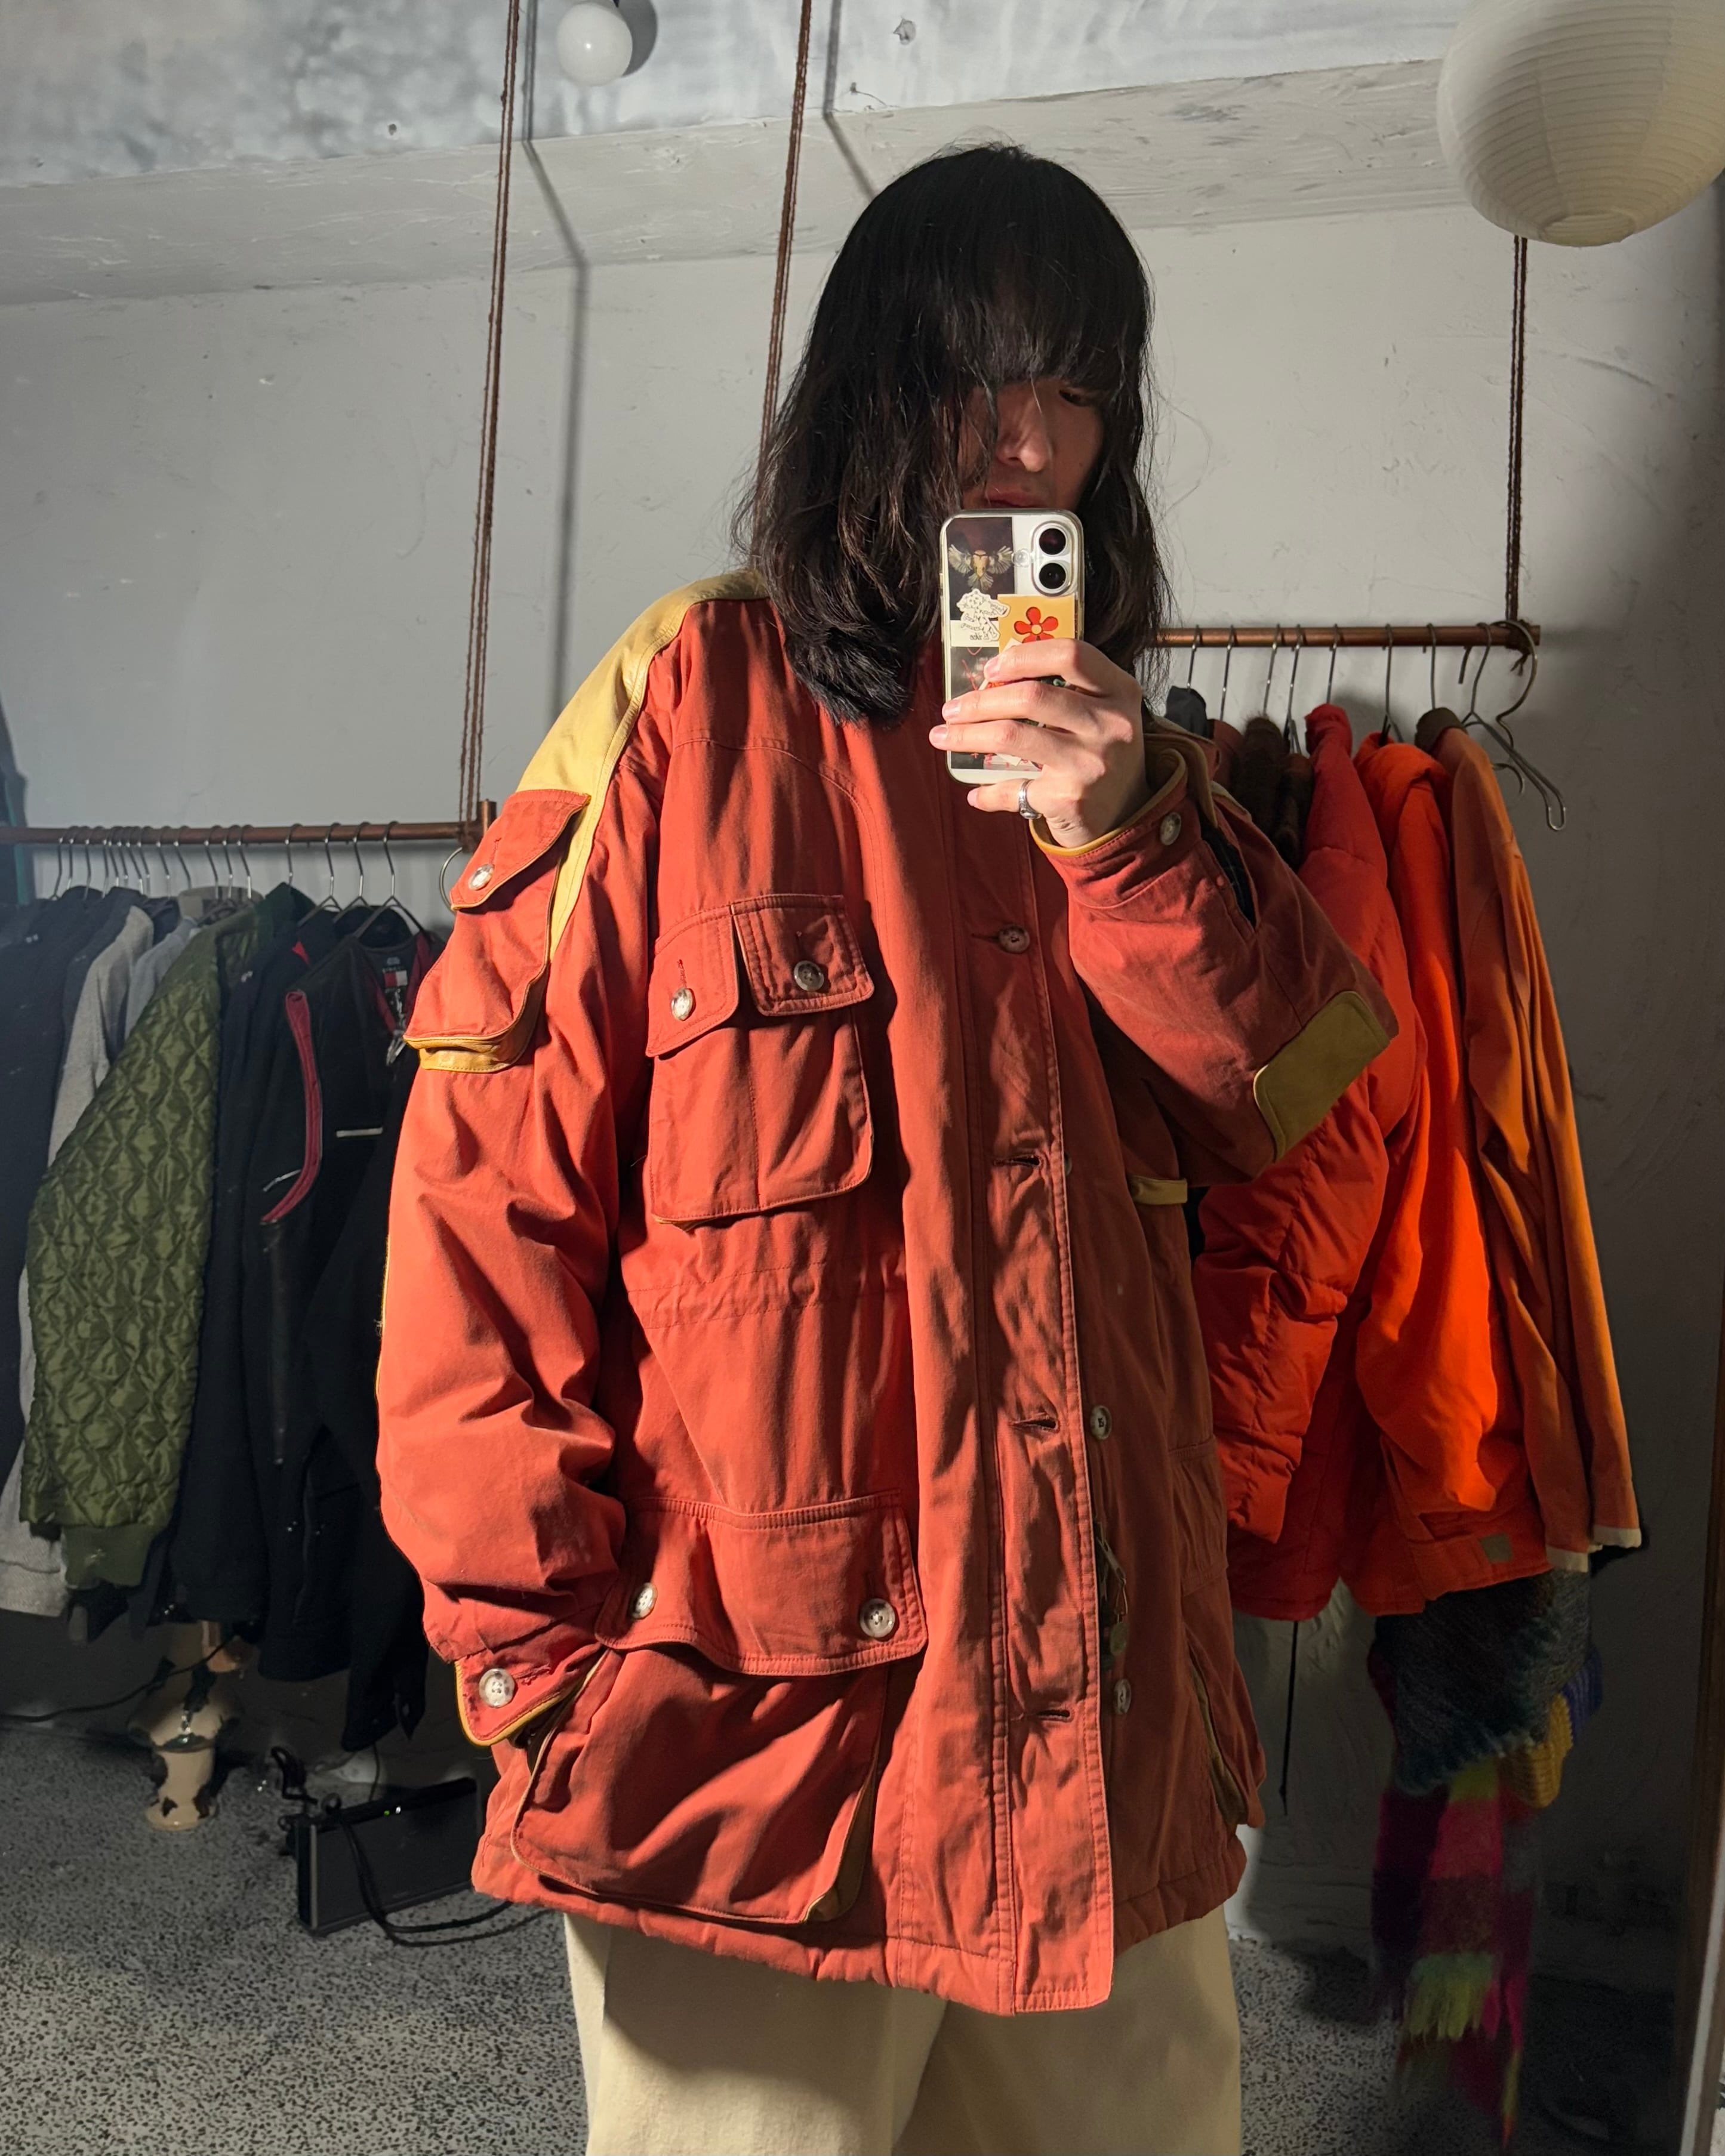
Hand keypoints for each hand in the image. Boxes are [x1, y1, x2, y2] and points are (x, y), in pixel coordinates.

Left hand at [929, 639, 1150, 848]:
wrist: (1127, 816)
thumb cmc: (1101, 755)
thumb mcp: (1101, 714)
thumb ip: (1065, 690)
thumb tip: (994, 677)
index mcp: (1119, 692)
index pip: (1072, 655)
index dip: (1025, 656)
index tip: (991, 668)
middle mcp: (1109, 725)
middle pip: (1031, 695)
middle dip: (980, 701)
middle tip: (952, 709)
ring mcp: (1091, 763)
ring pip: (1012, 736)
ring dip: (967, 736)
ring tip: (942, 736)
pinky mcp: (1070, 798)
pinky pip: (1014, 788)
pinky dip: (987, 793)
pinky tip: (976, 794)